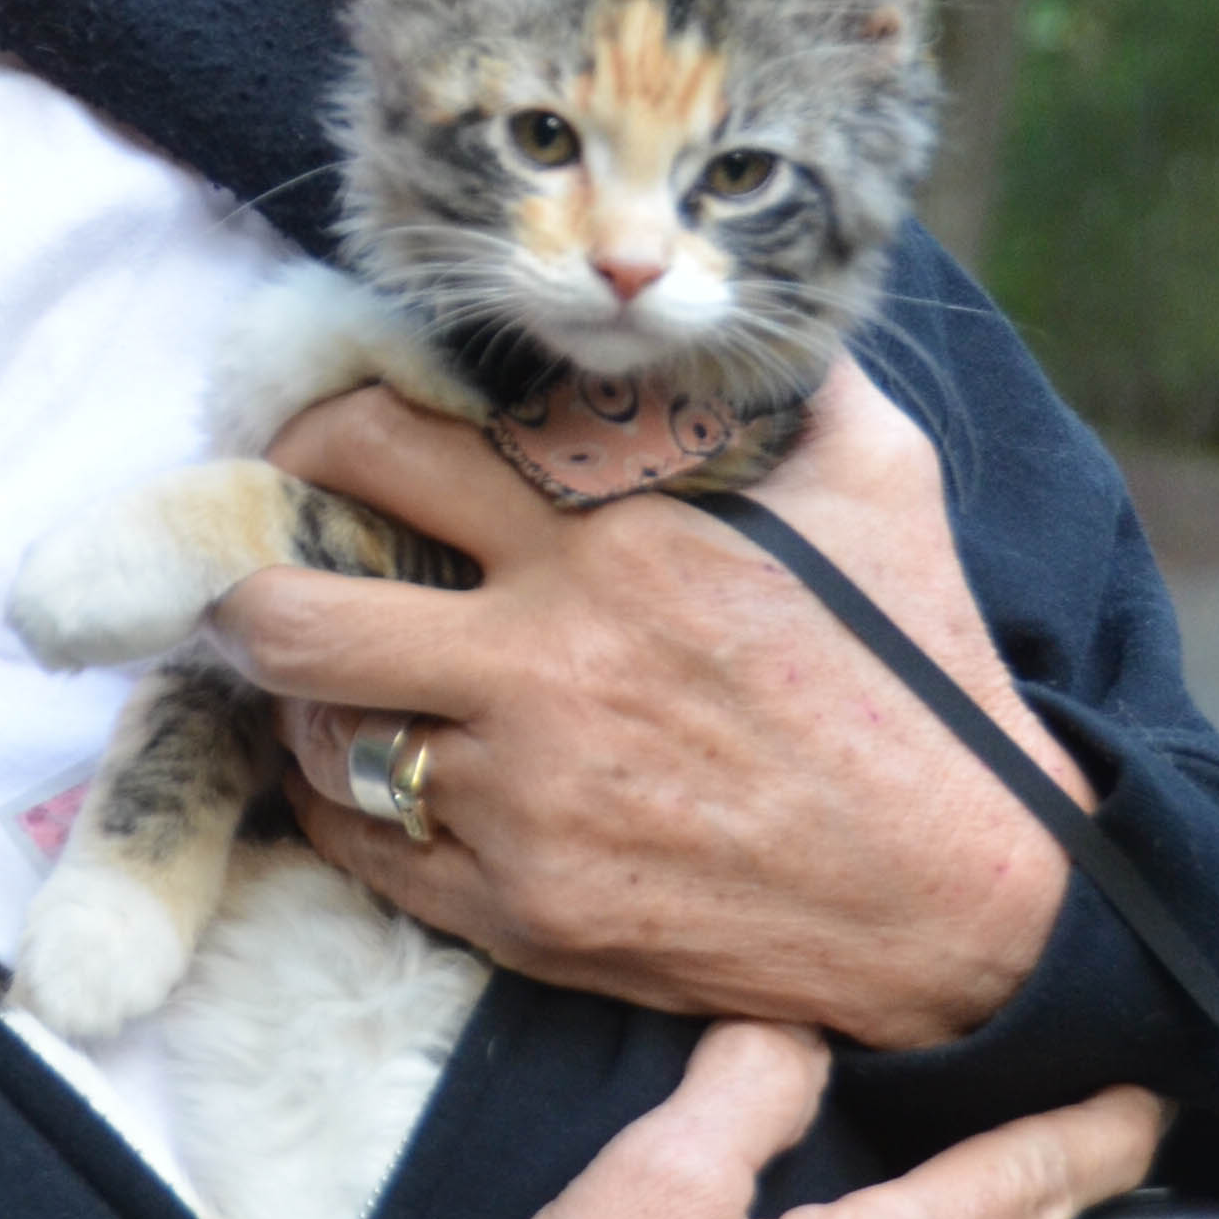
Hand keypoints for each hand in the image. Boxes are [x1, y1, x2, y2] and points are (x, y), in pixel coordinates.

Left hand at [222, 356, 1090, 1047]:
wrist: (971, 903)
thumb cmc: (925, 685)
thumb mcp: (883, 485)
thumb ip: (797, 382)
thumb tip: (761, 304)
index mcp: (610, 548)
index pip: (383, 448)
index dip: (315, 431)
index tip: (308, 440)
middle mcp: (543, 673)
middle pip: (289, 614)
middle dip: (247, 585)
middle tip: (259, 574)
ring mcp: (523, 805)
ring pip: (318, 744)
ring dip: (310, 707)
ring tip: (338, 683)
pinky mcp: (525, 914)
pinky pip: (367, 853)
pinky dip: (356, 812)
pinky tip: (391, 778)